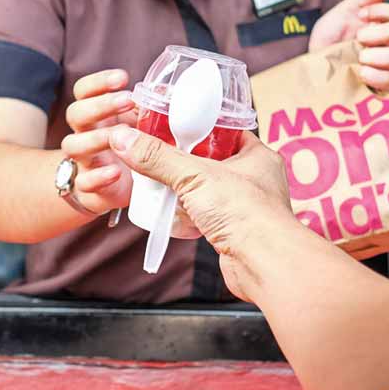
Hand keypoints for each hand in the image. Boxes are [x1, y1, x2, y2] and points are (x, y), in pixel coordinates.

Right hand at [59, 68, 139, 215]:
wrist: (129, 198)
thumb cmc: (141, 158)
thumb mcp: (148, 132)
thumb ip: (152, 114)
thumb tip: (164, 92)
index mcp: (102, 117)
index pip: (85, 91)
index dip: (98, 83)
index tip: (123, 79)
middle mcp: (89, 136)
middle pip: (75, 113)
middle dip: (100, 105)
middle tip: (127, 100)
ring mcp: (87, 164)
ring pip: (72, 145)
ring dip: (94, 138)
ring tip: (119, 137)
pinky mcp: (92, 193)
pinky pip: (83, 183)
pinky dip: (97, 177)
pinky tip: (116, 172)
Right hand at [109, 126, 309, 300]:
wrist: (264, 264)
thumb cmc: (247, 214)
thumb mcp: (195, 176)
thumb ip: (158, 157)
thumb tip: (124, 138)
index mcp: (257, 155)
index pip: (223, 131)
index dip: (197, 127)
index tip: (171, 125)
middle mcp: (255, 179)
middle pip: (210, 162)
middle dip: (184, 163)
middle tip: (159, 157)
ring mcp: (244, 206)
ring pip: (206, 191)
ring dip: (184, 192)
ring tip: (161, 185)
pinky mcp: (233, 231)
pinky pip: (205, 216)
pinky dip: (188, 216)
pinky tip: (173, 216)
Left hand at [308, 0, 388, 92]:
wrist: (314, 63)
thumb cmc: (334, 36)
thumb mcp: (348, 9)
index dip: (382, 11)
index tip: (360, 14)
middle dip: (373, 33)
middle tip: (357, 38)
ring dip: (372, 54)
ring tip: (358, 56)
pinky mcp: (383, 86)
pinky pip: (388, 80)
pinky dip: (373, 75)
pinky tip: (360, 71)